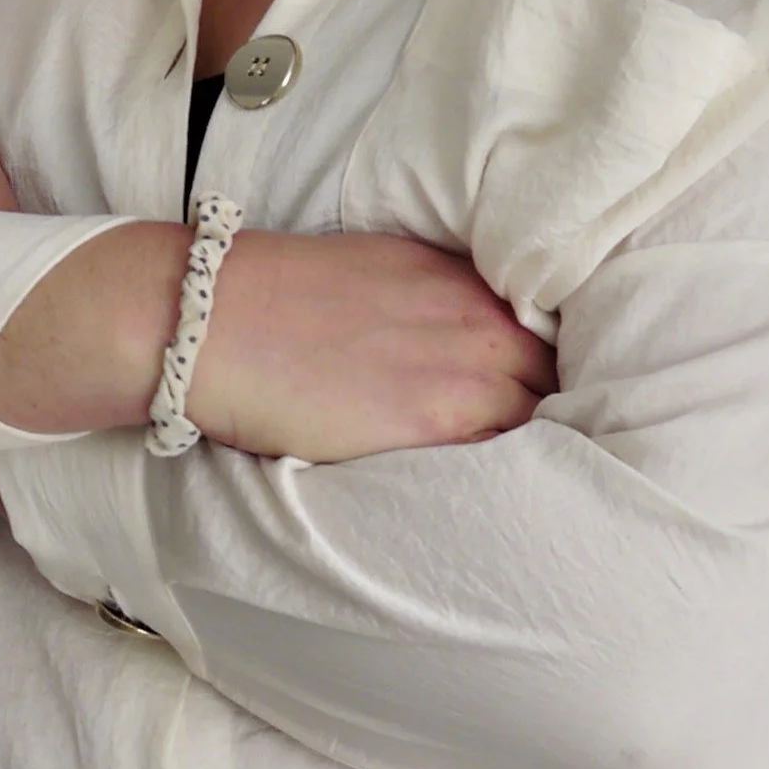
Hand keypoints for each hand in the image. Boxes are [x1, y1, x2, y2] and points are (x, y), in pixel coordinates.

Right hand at [0, 220, 555, 463]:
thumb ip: (433, 303)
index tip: (545, 396)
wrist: (210, 320)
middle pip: (558, 374)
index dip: (548, 367)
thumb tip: (458, 344)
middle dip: (558, 406)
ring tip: (535, 485)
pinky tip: (506, 497)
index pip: (547, 328)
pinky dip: (515, 474)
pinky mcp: (436, 421)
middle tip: (552, 449)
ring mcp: (464, 368)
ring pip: (544, 417)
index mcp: (459, 278)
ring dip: (544, 446)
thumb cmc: (274, 299)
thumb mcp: (373, 270)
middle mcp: (477, 317)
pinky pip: (506, 453)